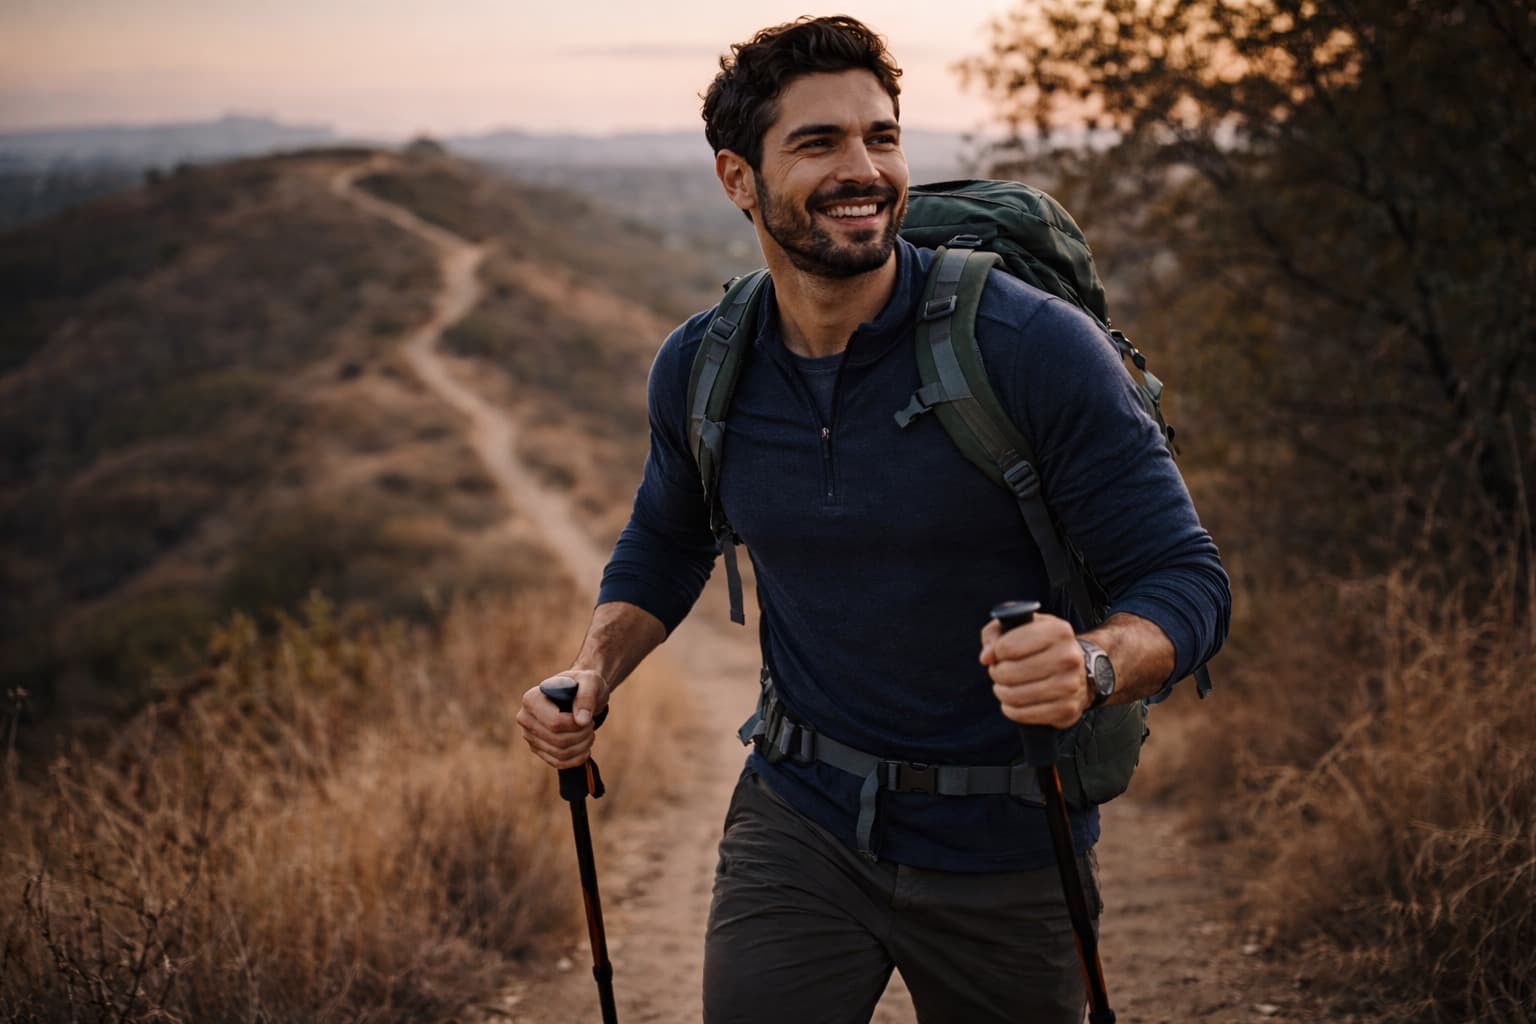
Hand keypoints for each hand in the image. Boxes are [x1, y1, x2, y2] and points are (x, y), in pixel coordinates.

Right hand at [516, 668, 609, 769]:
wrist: (579, 693)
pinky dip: (576, 759)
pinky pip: (558, 763)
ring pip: (560, 754)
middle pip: (558, 740)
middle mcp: (525, 718)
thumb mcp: (590, 682)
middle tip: (591, 724)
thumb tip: (582, 721)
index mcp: (531, 699)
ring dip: (582, 747)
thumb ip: (587, 697)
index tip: (587, 717)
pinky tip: (585, 748)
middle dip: (582, 735)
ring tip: (589, 733)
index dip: (576, 725)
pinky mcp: (538, 749)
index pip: (554, 723)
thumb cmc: (583, 684)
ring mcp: (530, 736)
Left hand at [979, 612, 1089, 729]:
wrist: (1078, 670)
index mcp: (1058, 631)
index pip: (1007, 647)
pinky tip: (1013, 702)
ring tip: (1005, 686)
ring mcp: (1070, 685)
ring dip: (1002, 692)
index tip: (1000, 653)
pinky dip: (1011, 710)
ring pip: (1014, 695)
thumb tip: (986, 657)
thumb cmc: (1042, 646)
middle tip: (1000, 671)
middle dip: (997, 673)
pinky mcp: (1066, 709)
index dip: (996, 652)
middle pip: (1008, 672)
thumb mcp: (1020, 627)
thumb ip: (995, 634)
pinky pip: (1024, 714)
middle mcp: (1068, 657)